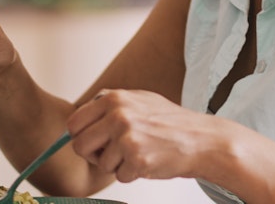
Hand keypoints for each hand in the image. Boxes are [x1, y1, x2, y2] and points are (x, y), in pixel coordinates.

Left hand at [67, 89, 222, 183]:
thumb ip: (109, 105)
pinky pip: (119, 177)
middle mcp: (117, 115)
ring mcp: (127, 137)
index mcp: (113, 98)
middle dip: (93, 155)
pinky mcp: (136, 158)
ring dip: (117, 165)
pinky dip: (132, 174)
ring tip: (139, 153)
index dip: (82, 136)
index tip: (95, 142)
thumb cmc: (171, 122)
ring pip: (101, 164)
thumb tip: (78, 119)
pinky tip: (148, 161)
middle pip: (79, 145)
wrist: (201, 139)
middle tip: (112, 154)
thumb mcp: (139, 100)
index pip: (74, 122)